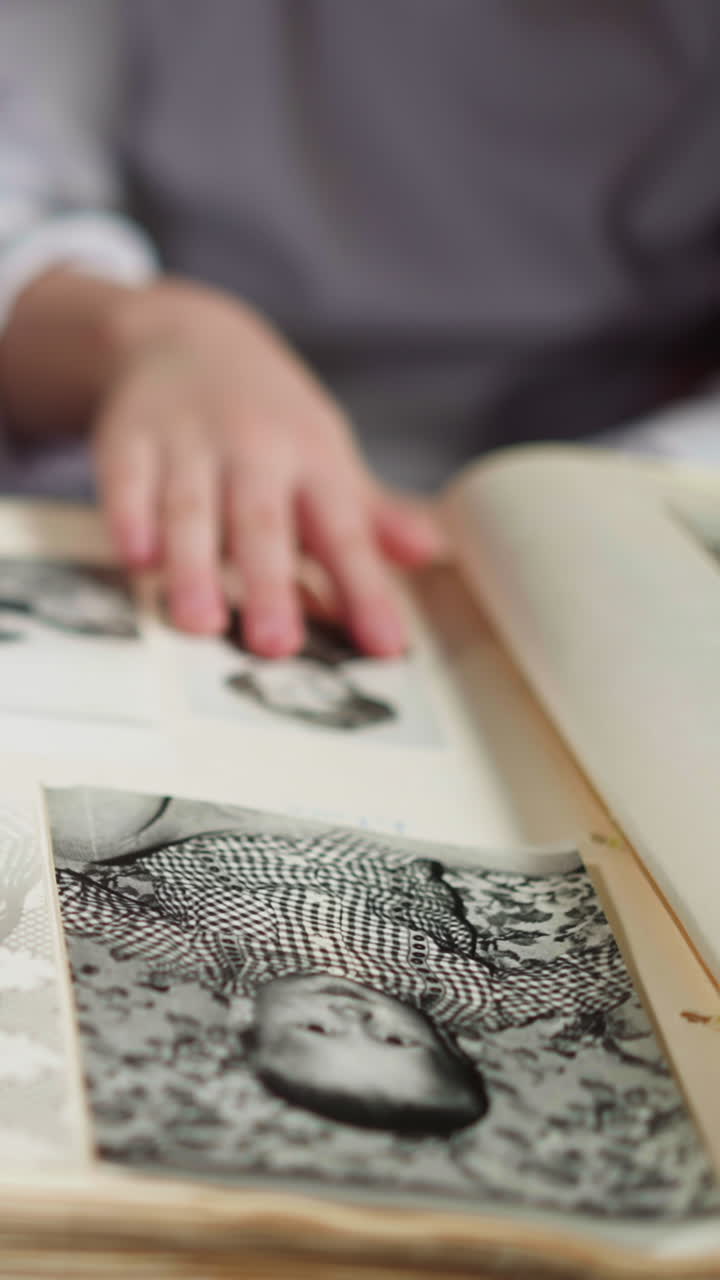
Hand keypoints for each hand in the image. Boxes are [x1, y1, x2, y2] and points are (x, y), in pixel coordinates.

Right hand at [93, 281, 443, 656]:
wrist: (188, 336)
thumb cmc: (270, 420)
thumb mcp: (328, 459)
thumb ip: (372, 517)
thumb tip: (431, 552)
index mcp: (314, 462)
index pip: (344, 533)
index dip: (366, 590)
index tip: (386, 645)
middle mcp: (254, 450)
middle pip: (263, 524)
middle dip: (270, 585)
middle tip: (276, 645)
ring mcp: (189, 442)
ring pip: (192, 508)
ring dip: (194, 565)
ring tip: (200, 622)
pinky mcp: (129, 437)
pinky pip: (126, 479)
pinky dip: (129, 515)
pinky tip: (136, 557)